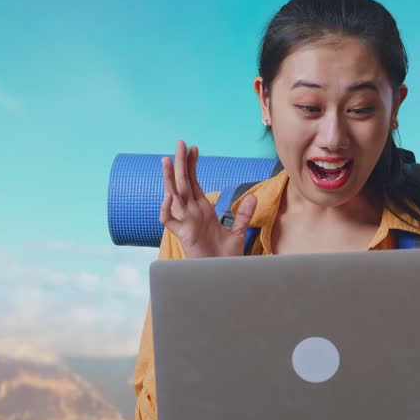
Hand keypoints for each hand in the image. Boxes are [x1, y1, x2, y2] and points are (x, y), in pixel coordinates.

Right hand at [159, 140, 257, 258]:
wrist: (223, 276)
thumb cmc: (226, 257)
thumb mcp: (237, 233)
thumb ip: (242, 215)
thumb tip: (253, 197)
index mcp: (203, 210)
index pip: (194, 182)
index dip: (192, 166)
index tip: (193, 148)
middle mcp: (192, 213)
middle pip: (183, 183)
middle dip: (180, 164)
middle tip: (180, 143)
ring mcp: (186, 223)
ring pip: (173, 197)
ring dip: (169, 179)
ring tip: (166, 160)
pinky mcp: (183, 235)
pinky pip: (169, 221)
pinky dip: (167, 209)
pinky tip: (170, 196)